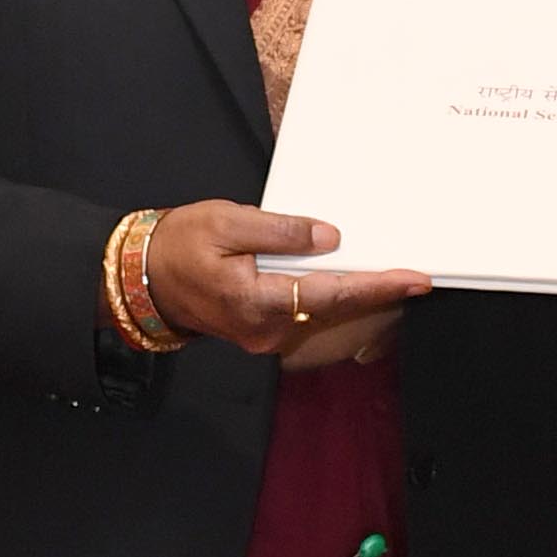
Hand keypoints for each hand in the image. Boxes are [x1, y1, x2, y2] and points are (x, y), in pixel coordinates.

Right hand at [144, 200, 428, 365]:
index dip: (378, 285)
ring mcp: (263, 334)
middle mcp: (266, 328)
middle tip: (415, 276)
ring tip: (386, 273)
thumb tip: (329, 238)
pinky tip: (342, 275)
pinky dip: (326, 293)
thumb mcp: (227, 222)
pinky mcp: (260, 330)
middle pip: (334, 307)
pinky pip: (303, 310)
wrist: (141, 278)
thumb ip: (281, 232)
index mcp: (258, 300)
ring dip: (351, 291)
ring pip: (320, 311)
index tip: (415, 280)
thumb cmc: (178, 245)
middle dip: (375, 290)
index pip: (333, 292)